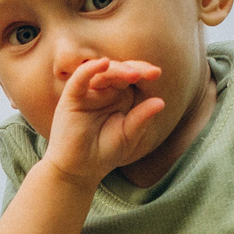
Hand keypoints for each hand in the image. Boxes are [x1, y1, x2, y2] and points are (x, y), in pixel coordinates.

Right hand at [40, 58, 165, 189]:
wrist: (80, 170)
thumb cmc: (104, 152)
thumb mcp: (129, 135)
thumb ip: (142, 118)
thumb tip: (161, 102)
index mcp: (120, 97)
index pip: (133, 77)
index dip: (144, 72)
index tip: (156, 73)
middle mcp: (104, 91)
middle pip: (120, 71)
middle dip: (135, 69)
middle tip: (150, 73)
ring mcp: (88, 93)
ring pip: (103, 72)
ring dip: (118, 71)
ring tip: (133, 75)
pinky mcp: (72, 97)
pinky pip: (80, 78)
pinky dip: (90, 69)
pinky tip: (103, 64)